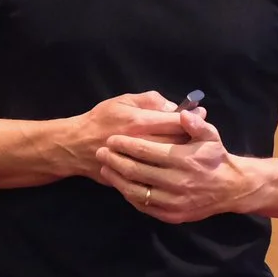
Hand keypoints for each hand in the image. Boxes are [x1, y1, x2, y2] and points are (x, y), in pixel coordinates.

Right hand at [62, 92, 188, 178]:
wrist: (76, 147)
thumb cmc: (100, 119)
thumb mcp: (122, 101)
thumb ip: (149, 100)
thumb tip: (173, 106)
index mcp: (138, 122)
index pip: (174, 121)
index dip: (191, 117)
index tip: (201, 114)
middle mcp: (141, 143)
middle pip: (178, 142)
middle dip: (192, 137)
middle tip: (199, 132)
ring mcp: (138, 162)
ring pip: (171, 160)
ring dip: (184, 154)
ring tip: (191, 147)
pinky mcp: (135, 176)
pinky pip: (159, 174)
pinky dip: (170, 169)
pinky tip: (175, 163)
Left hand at [98, 107, 267, 222]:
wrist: (231, 189)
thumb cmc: (216, 158)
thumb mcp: (211, 136)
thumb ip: (196, 124)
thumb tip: (183, 113)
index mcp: (185, 160)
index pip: (147, 150)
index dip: (126, 144)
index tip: (112, 139)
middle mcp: (178, 182)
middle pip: (136, 170)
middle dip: (115, 160)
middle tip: (101, 152)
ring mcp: (174, 201)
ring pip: (136, 190)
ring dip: (117, 179)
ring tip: (105, 168)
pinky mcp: (172, 215)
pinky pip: (144, 206)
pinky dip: (129, 195)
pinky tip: (122, 185)